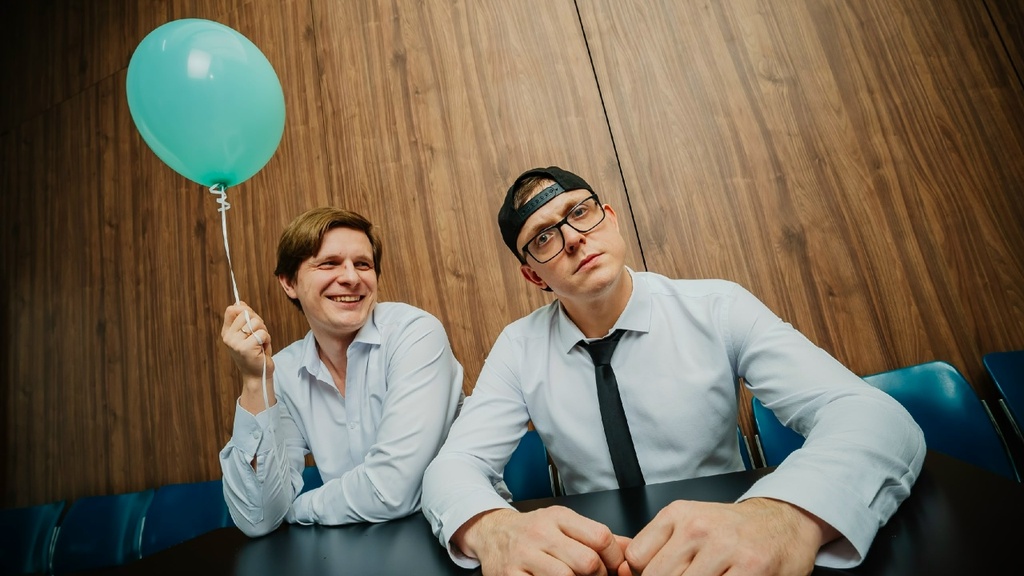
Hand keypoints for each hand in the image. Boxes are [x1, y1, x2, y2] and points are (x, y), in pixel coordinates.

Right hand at [222, 301, 274, 406]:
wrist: (258, 375)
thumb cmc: (256, 353)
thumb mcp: (248, 333)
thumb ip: (244, 318)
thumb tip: (240, 302)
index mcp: (227, 332)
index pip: (231, 309)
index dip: (245, 310)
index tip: (252, 318)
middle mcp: (228, 337)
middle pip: (246, 314)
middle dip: (259, 322)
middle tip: (259, 335)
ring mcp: (235, 343)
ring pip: (256, 322)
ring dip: (264, 332)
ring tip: (260, 343)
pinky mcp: (245, 349)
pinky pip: (262, 333)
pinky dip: (267, 340)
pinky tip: (262, 349)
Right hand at [455, 506, 629, 575]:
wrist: (491, 533)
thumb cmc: (532, 532)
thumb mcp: (563, 524)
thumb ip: (596, 537)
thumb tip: (632, 550)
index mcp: (558, 517)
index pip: (600, 537)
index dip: (615, 558)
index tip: (614, 568)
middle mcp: (540, 533)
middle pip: (586, 561)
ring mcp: (523, 556)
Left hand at [622, 498, 835, 575]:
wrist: (784, 521)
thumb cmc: (734, 527)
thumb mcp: (690, 522)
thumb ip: (658, 545)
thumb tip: (625, 572)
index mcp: (678, 514)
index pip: (636, 559)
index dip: (642, 575)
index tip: (654, 575)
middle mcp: (699, 527)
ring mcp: (725, 549)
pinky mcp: (751, 569)